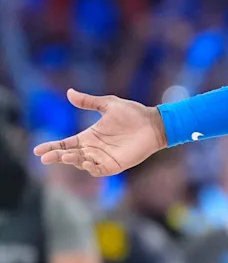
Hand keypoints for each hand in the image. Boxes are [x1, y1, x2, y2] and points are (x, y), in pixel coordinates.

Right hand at [33, 88, 166, 176]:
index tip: (38, 150)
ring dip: (73, 160)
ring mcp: (103, 158)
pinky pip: (99, 170)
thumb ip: (88, 102)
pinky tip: (86, 162)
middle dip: (57, 156)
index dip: (52, 147)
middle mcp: (93, 149)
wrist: (154, 123)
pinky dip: (91, 168)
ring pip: (82, 163)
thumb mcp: (108, 104)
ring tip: (66, 155)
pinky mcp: (114, 165)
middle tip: (46, 157)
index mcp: (89, 136)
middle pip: (69, 155)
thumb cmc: (133, 113)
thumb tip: (69, 92)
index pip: (65, 143)